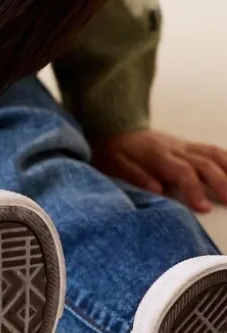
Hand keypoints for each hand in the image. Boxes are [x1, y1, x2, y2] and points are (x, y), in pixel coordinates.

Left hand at [92, 129, 226, 212]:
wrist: (116, 125)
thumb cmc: (115, 150)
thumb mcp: (116, 164)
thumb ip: (137, 176)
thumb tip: (158, 190)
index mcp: (158, 155)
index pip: (183, 171)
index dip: (195, 189)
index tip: (203, 207)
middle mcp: (175, 148)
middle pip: (205, 163)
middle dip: (221, 182)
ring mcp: (184, 146)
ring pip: (214, 153)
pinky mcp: (189, 146)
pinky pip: (213, 150)